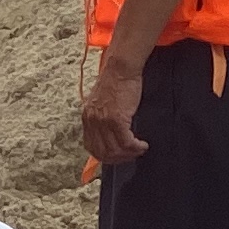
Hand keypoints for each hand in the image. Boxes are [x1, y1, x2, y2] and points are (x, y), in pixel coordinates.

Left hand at [79, 51, 149, 171]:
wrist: (121, 68)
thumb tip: (109, 132)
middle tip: (131, 156)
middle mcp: (93, 121)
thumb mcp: (102, 101)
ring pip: (115, 150)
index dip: (105, 156)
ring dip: (129, 154)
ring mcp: (103, 121)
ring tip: (139, 150)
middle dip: (118, 159)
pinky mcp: (117, 119)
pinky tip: (142, 145)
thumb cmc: (116, 81)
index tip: (117, 156)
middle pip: (102, 153)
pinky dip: (135, 147)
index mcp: (87, 117)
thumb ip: (102, 116)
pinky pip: (126, 142)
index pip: (91, 147)